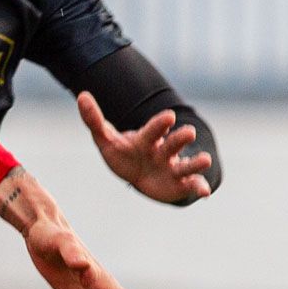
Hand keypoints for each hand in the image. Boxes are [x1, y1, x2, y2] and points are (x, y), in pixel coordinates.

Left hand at [77, 92, 212, 203]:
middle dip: (181, 138)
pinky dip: (199, 187)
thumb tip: (81, 95)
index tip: (168, 117)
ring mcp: (173, 168)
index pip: (154, 130)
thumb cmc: (124, 154)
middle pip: (173, 144)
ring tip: (205, 160)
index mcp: (148, 139)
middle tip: (188, 132)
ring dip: (196, 163)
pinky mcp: (180, 185)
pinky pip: (191, 186)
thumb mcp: (106, 139)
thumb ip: (94, 120)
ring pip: (186, 165)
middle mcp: (164, 151)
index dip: (159, 124)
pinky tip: (205, 193)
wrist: (139, 175)